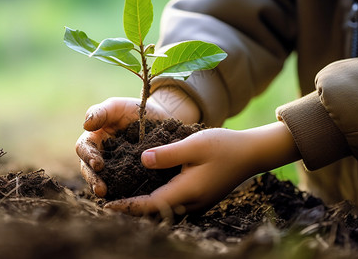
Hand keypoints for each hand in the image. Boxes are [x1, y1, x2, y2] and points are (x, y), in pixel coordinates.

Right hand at [76, 87, 200, 196]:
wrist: (162, 118)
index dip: (88, 156)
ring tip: (109, 196)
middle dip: (94, 180)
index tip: (98, 163)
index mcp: (93, 139)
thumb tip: (86, 125)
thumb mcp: (117, 106)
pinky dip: (123, 192)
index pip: (84, 149)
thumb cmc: (135, 109)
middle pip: (89, 170)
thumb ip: (101, 112)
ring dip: (104, 189)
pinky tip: (128, 198)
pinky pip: (123, 186)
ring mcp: (114, 168)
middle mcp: (100, 156)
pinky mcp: (129, 176)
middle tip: (101, 189)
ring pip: (103, 181)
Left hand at [104, 122, 299, 214]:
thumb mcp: (194, 144)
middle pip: (155, 212)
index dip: (127, 207)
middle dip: (131, 210)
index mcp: (187, 191)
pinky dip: (156, 200)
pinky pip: (173, 204)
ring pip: (164, 209)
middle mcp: (191, 203)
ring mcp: (196, 203)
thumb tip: (142, 160)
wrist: (251, 154)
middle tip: (107, 203)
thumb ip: (168, 154)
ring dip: (143, 206)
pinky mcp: (200, 198)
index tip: (106, 207)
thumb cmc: (224, 146)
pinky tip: (146, 190)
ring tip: (121, 197)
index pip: (150, 205)